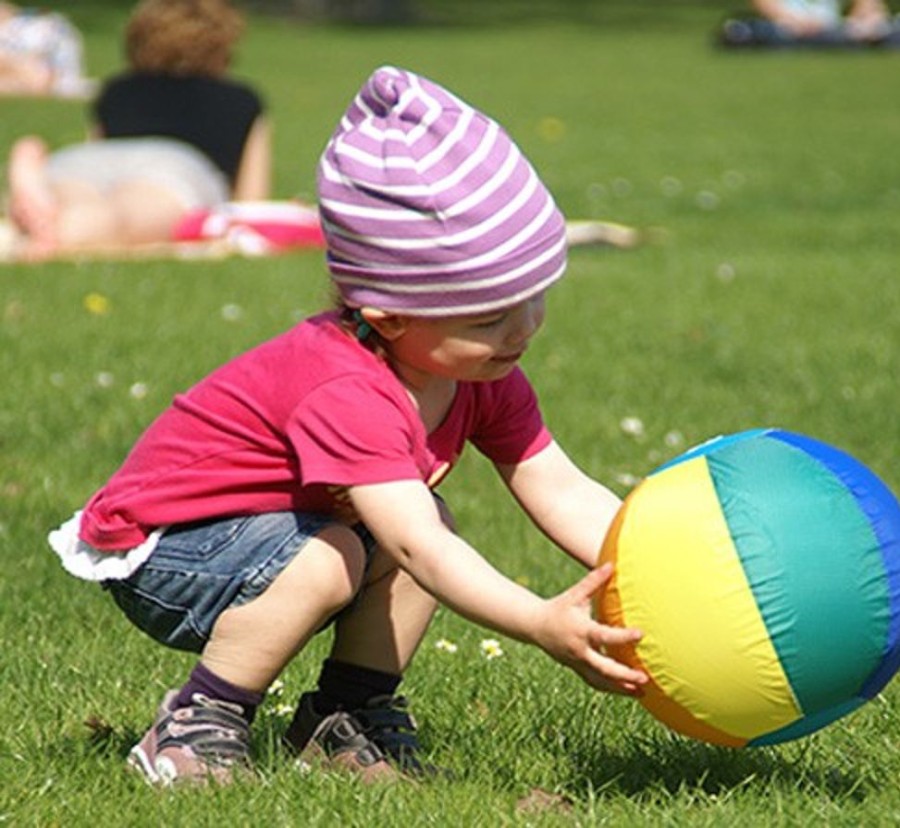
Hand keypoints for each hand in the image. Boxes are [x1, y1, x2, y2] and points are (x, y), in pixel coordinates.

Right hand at [534, 564, 647, 695]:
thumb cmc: (559, 607)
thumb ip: (594, 581)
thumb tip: (611, 564)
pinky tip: (628, 691)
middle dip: (623, 675)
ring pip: (600, 681)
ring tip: (641, 693)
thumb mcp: (575, 594)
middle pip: (603, 667)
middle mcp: (579, 650)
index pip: (604, 635)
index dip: (622, 636)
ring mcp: (577, 662)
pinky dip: (611, 688)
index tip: (641, 634)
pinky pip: (595, 683)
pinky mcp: (577, 669)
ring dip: (620, 688)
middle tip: (644, 678)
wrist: (535, 625)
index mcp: (581, 630)